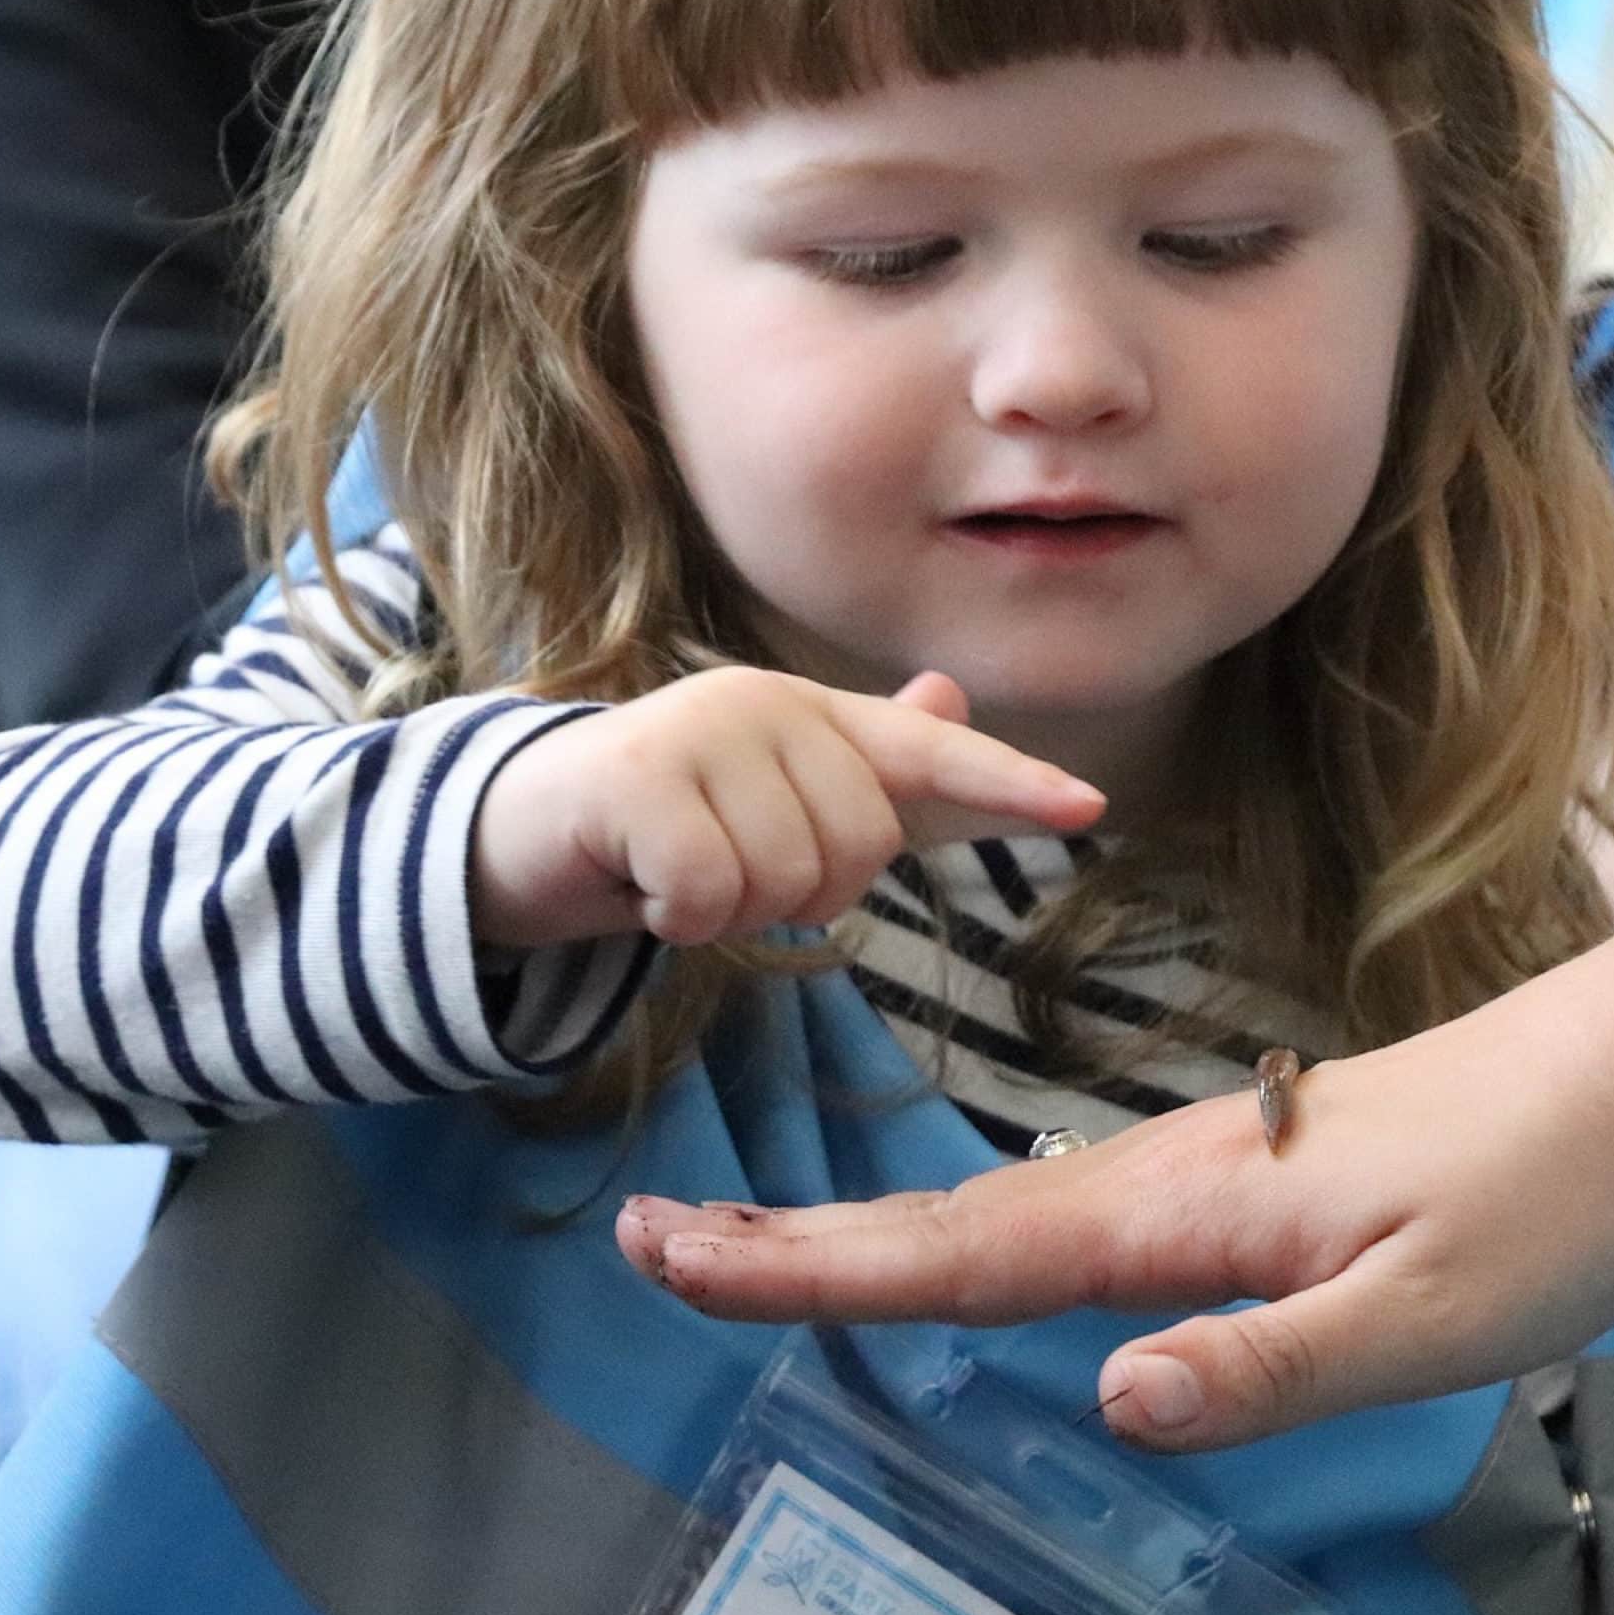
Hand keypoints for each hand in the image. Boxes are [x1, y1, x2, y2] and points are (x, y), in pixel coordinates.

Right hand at [471, 666, 1104, 947]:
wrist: (523, 826)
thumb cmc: (666, 821)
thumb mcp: (769, 799)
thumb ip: (862, 768)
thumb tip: (949, 697)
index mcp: (814, 715)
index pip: (932, 755)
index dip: (1011, 785)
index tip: (1090, 807)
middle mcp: (767, 703)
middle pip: (860, 852)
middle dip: (797, 892)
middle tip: (726, 867)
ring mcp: (701, 731)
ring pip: (788, 882)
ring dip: (731, 910)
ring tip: (680, 872)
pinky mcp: (637, 777)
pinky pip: (711, 895)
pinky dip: (676, 917)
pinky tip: (640, 883)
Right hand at [617, 948, 1613, 1450]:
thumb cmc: (1536, 1198)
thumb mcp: (1430, 1314)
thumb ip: (1271, 1364)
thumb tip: (1108, 1395)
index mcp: (1180, 1209)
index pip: (963, 1250)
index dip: (815, 1265)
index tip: (680, 1253)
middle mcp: (1157, 1176)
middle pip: (943, 1220)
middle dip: (792, 1244)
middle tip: (654, 1245)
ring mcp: (1184, 1169)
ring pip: (990, 1211)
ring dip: (864, 1237)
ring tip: (754, 1256)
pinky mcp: (1220, 1179)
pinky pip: (1054, 1212)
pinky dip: (960, 1233)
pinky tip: (948, 1253)